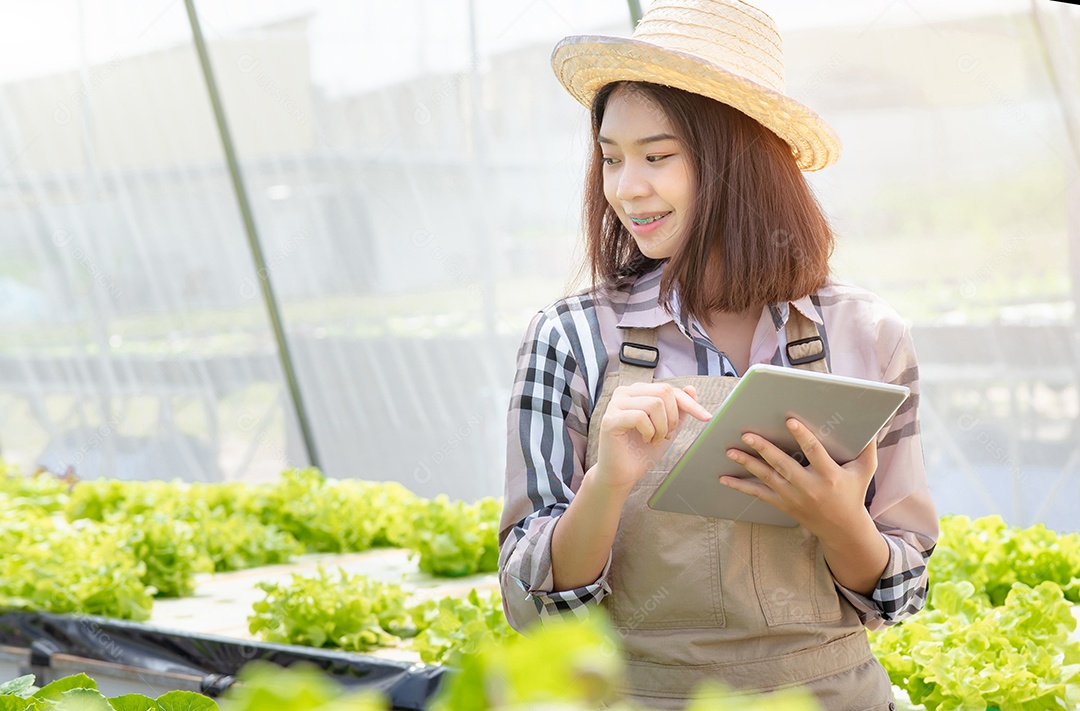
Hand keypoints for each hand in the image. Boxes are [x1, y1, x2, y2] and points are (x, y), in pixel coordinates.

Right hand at [593, 382, 711, 493]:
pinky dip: (649, 432)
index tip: (706, 417)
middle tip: (667, 435)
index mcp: (638, 391)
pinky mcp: (610, 419)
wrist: (623, 474)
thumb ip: (679, 409)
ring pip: (654, 403)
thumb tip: (691, 389)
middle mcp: (624, 392)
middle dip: (673, 417)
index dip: (690, 403)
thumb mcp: (668, 427)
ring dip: (661, 427)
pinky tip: (645, 440)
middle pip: (663, 391)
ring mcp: (615, 404)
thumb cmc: (643, 450)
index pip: (670, 389)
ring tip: (655, 440)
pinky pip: (640, 417)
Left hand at [720, 417, 876, 538]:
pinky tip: (725, 478)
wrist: (842, 529)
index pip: (814, 452)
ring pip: (767, 478)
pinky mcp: (783, 504)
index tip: (789, 421)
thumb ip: (867, 447)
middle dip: (764, 449)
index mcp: (830, 475)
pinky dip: (741, 486)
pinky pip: (759, 494)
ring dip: (747, 464)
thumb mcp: (865, 471)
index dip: (802, 436)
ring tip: (731, 451)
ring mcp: (794, 497)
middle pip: (784, 465)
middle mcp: (809, 487)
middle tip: (747, 434)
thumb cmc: (853, 493)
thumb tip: (872, 422)